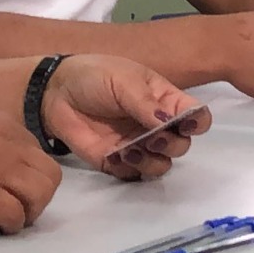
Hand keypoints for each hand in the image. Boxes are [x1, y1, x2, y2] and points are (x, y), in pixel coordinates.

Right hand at [0, 97, 62, 234]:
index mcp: (4, 125)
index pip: (40, 154)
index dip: (32, 176)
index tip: (16, 189)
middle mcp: (7, 144)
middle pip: (50, 176)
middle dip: (41, 197)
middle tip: (20, 209)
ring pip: (40, 196)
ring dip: (30, 212)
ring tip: (10, 220)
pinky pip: (13, 215)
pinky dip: (10, 226)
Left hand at [39, 54, 210, 180]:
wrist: (55, 92)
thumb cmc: (94, 77)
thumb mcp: (123, 81)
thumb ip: (146, 104)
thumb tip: (170, 123)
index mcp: (164, 100)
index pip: (196, 115)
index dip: (198, 123)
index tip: (186, 125)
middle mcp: (156, 125)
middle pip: (182, 145)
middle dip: (172, 144)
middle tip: (152, 137)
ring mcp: (137, 145)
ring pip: (162, 165)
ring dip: (153, 161)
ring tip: (131, 150)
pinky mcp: (116, 161)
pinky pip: (133, 175)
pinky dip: (130, 170)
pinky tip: (116, 156)